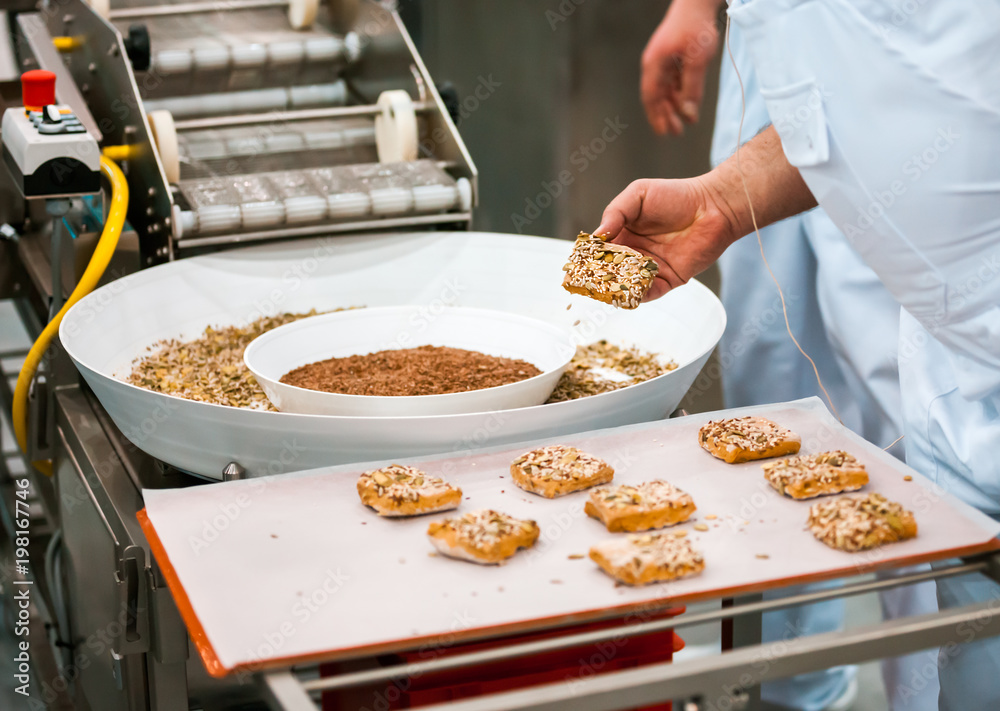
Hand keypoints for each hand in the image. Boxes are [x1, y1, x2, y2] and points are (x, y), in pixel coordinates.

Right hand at [595, 128, 818, 300]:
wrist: (713, 206)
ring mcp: (650, 269)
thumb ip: (615, 212)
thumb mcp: (638, 195)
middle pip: (610, 272)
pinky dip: (638, 295)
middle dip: (599, 277)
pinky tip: (629, 292)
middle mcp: (633, 254)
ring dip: (616, 288)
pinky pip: (648, 293)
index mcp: (623, 235)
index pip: (599, 250)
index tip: (578, 263)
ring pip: (626, 285)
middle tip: (588, 281)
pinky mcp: (668, 280)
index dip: (588, 257)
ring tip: (606, 288)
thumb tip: (597, 236)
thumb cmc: (676, 195)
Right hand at [641, 0, 720, 134]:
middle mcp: (655, 64)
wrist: (697, 2)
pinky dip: (680, 93)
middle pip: (656, 96)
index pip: (652, 96)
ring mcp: (663, 60)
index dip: (657, 116)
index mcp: (655, 64)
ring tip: (685, 122)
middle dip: (665, 115)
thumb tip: (689, 113)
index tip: (664, 132)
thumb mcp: (697, 60)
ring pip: (666, 90)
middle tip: (676, 133)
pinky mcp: (673, 58)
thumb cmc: (696, 27)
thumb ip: (692, 87)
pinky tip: (688, 103)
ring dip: (674, 106)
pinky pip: (673, 81)